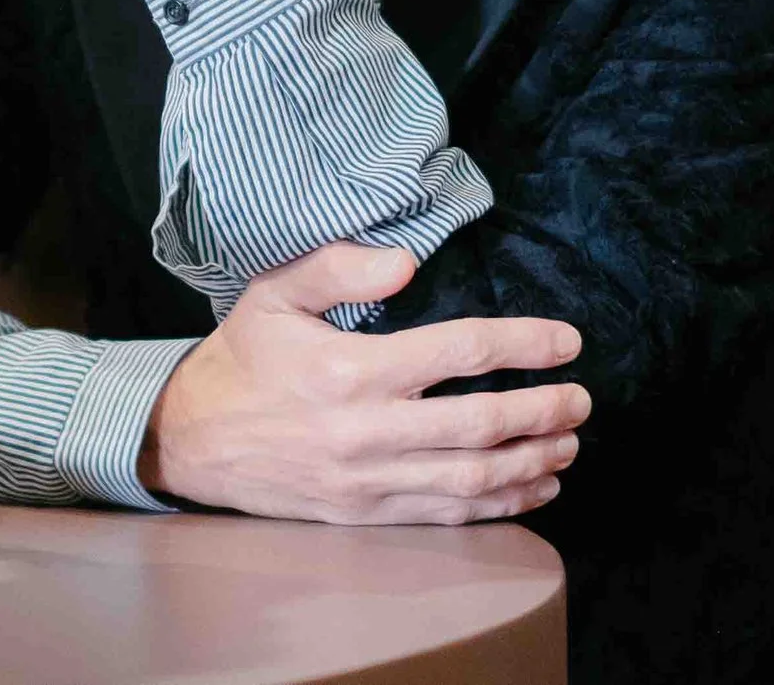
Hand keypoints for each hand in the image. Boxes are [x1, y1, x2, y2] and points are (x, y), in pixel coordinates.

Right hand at [141, 242, 590, 524]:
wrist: (190, 439)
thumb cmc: (242, 358)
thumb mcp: (274, 293)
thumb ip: (339, 267)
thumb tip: (406, 259)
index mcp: (351, 369)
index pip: (460, 352)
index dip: (524, 345)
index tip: (568, 341)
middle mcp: (366, 429)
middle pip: (480, 423)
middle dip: (543, 411)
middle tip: (582, 399)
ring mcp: (367, 479)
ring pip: (471, 477)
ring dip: (532, 461)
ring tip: (569, 444)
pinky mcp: (364, 514)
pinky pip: (445, 514)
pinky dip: (499, 506)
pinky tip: (532, 489)